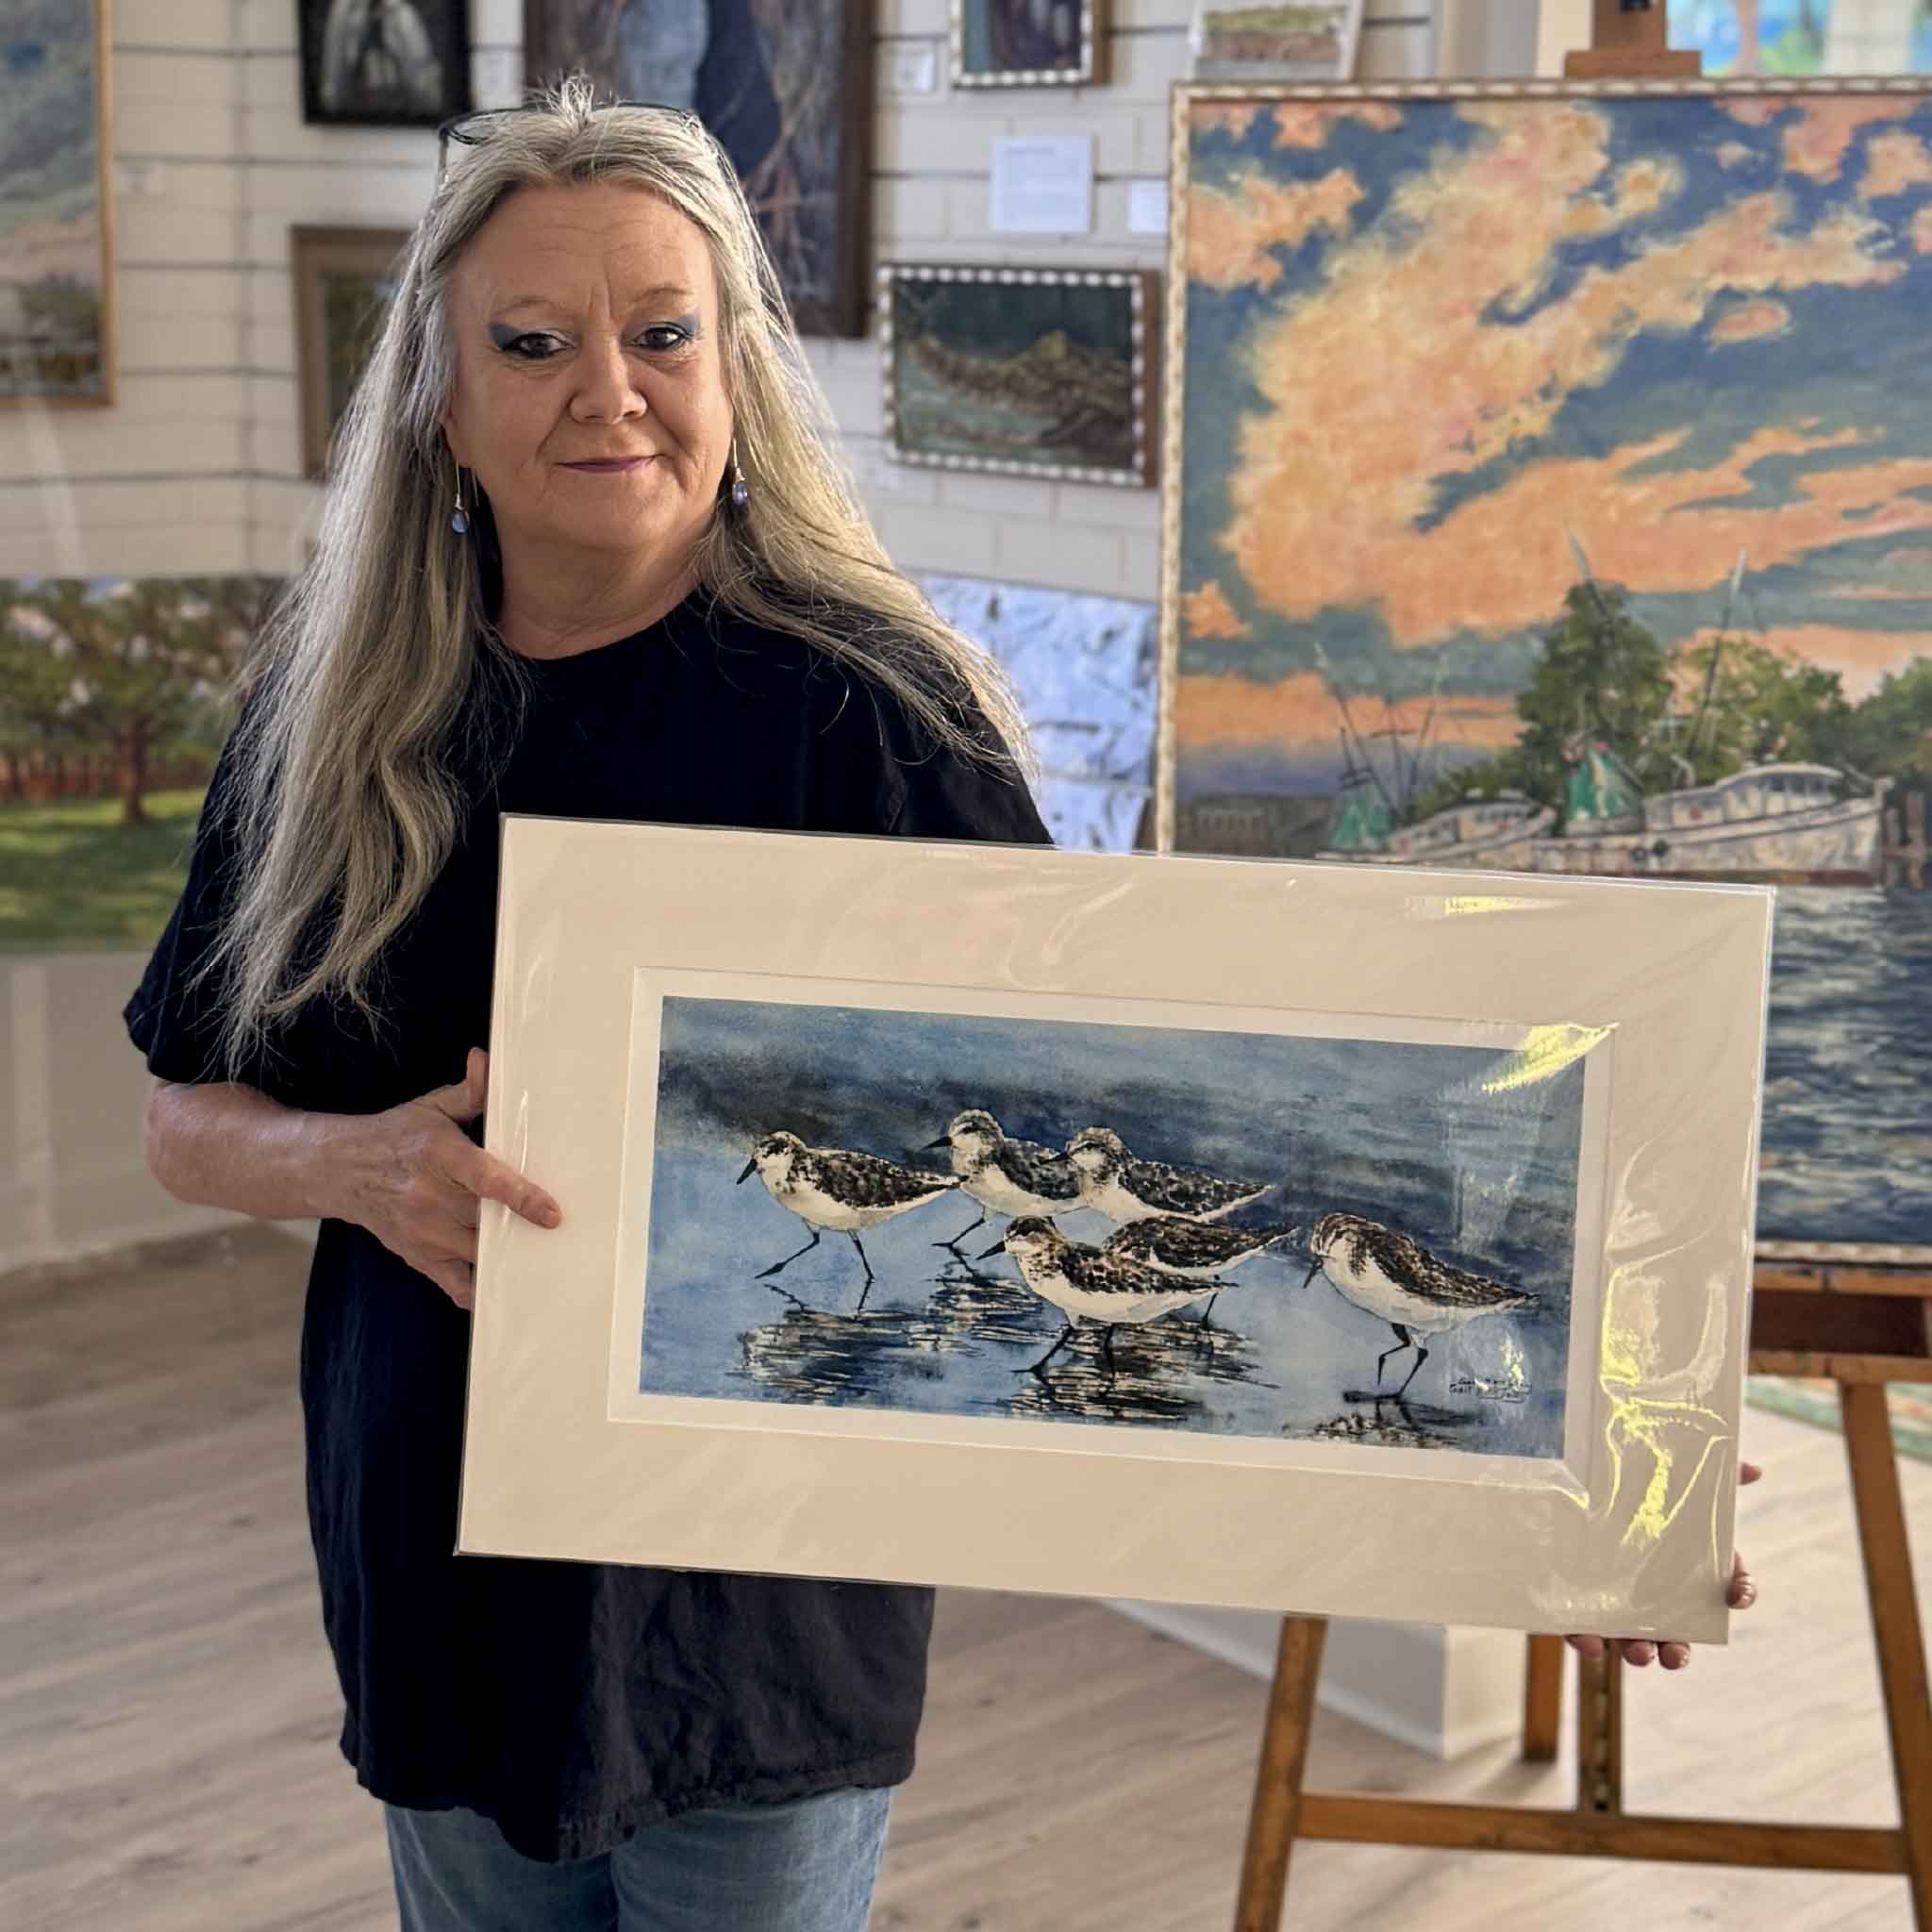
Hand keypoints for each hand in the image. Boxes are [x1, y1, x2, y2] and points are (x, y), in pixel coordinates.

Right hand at [334, 1047, 561, 1309]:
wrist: (339, 1170)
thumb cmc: (397, 1136)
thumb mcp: (432, 1108)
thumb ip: (470, 1092)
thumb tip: (486, 1059)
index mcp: (439, 1156)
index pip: (485, 1180)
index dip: (521, 1198)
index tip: (553, 1214)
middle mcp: (430, 1198)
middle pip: (486, 1221)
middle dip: (522, 1229)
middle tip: (565, 1237)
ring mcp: (423, 1233)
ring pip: (477, 1254)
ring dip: (510, 1257)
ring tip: (548, 1258)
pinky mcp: (418, 1257)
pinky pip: (456, 1287)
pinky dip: (481, 1292)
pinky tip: (508, 1285)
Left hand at [1563, 1459, 1761, 1668]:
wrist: (1573, 1482)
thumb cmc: (1634, 1488)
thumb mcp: (1672, 1476)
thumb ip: (1712, 1473)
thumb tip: (1753, 1468)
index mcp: (1688, 1565)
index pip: (1725, 1586)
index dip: (1738, 1592)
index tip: (1737, 1595)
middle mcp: (1657, 1593)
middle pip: (1677, 1633)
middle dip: (1679, 1650)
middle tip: (1677, 1654)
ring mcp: (1618, 1603)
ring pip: (1633, 1640)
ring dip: (1639, 1653)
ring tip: (1641, 1653)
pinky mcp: (1578, 1604)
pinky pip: (1582, 1631)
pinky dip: (1587, 1642)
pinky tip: (1589, 1642)